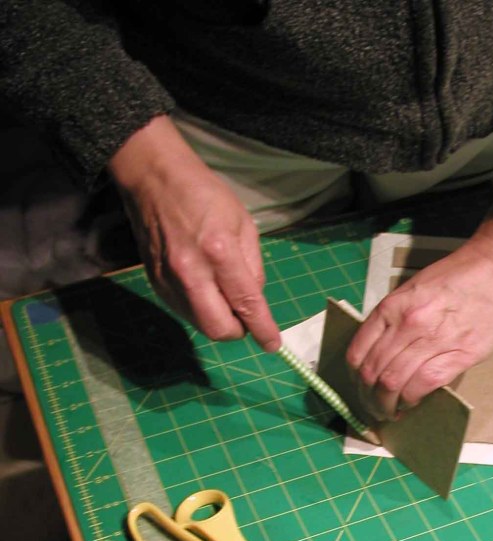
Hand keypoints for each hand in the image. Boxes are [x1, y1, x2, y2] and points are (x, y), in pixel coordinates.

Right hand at [108, 115, 280, 349]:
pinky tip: (206, 289)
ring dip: (219, 320)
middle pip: (218, 328)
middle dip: (238, 331)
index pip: (246, 304)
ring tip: (224, 294)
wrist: (154, 179)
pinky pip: (185, 312)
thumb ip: (253, 267)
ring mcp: (169, 280)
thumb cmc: (204, 195)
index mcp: (219, 251)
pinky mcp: (156, 283)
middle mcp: (191, 272)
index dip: (262, 329)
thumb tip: (254, 301)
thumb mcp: (244, 225)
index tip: (272, 344)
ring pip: (200, 325)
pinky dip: (201, 310)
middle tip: (246, 317)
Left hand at [346, 205, 492, 419]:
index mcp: (393, 306)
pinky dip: (411, 399)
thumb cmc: (459, 275)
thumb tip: (384, 350)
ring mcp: (432, 340)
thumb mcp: (415, 289)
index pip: (359, 352)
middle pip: (374, 373)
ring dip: (387, 404)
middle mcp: (407, 324)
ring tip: (390, 411)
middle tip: (374, 407)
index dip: (355, 378)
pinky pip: (423, 385)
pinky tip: (411, 404)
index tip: (360, 388)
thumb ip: (396, 318)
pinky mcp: (459, 355)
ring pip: (393, 383)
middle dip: (369, 397)